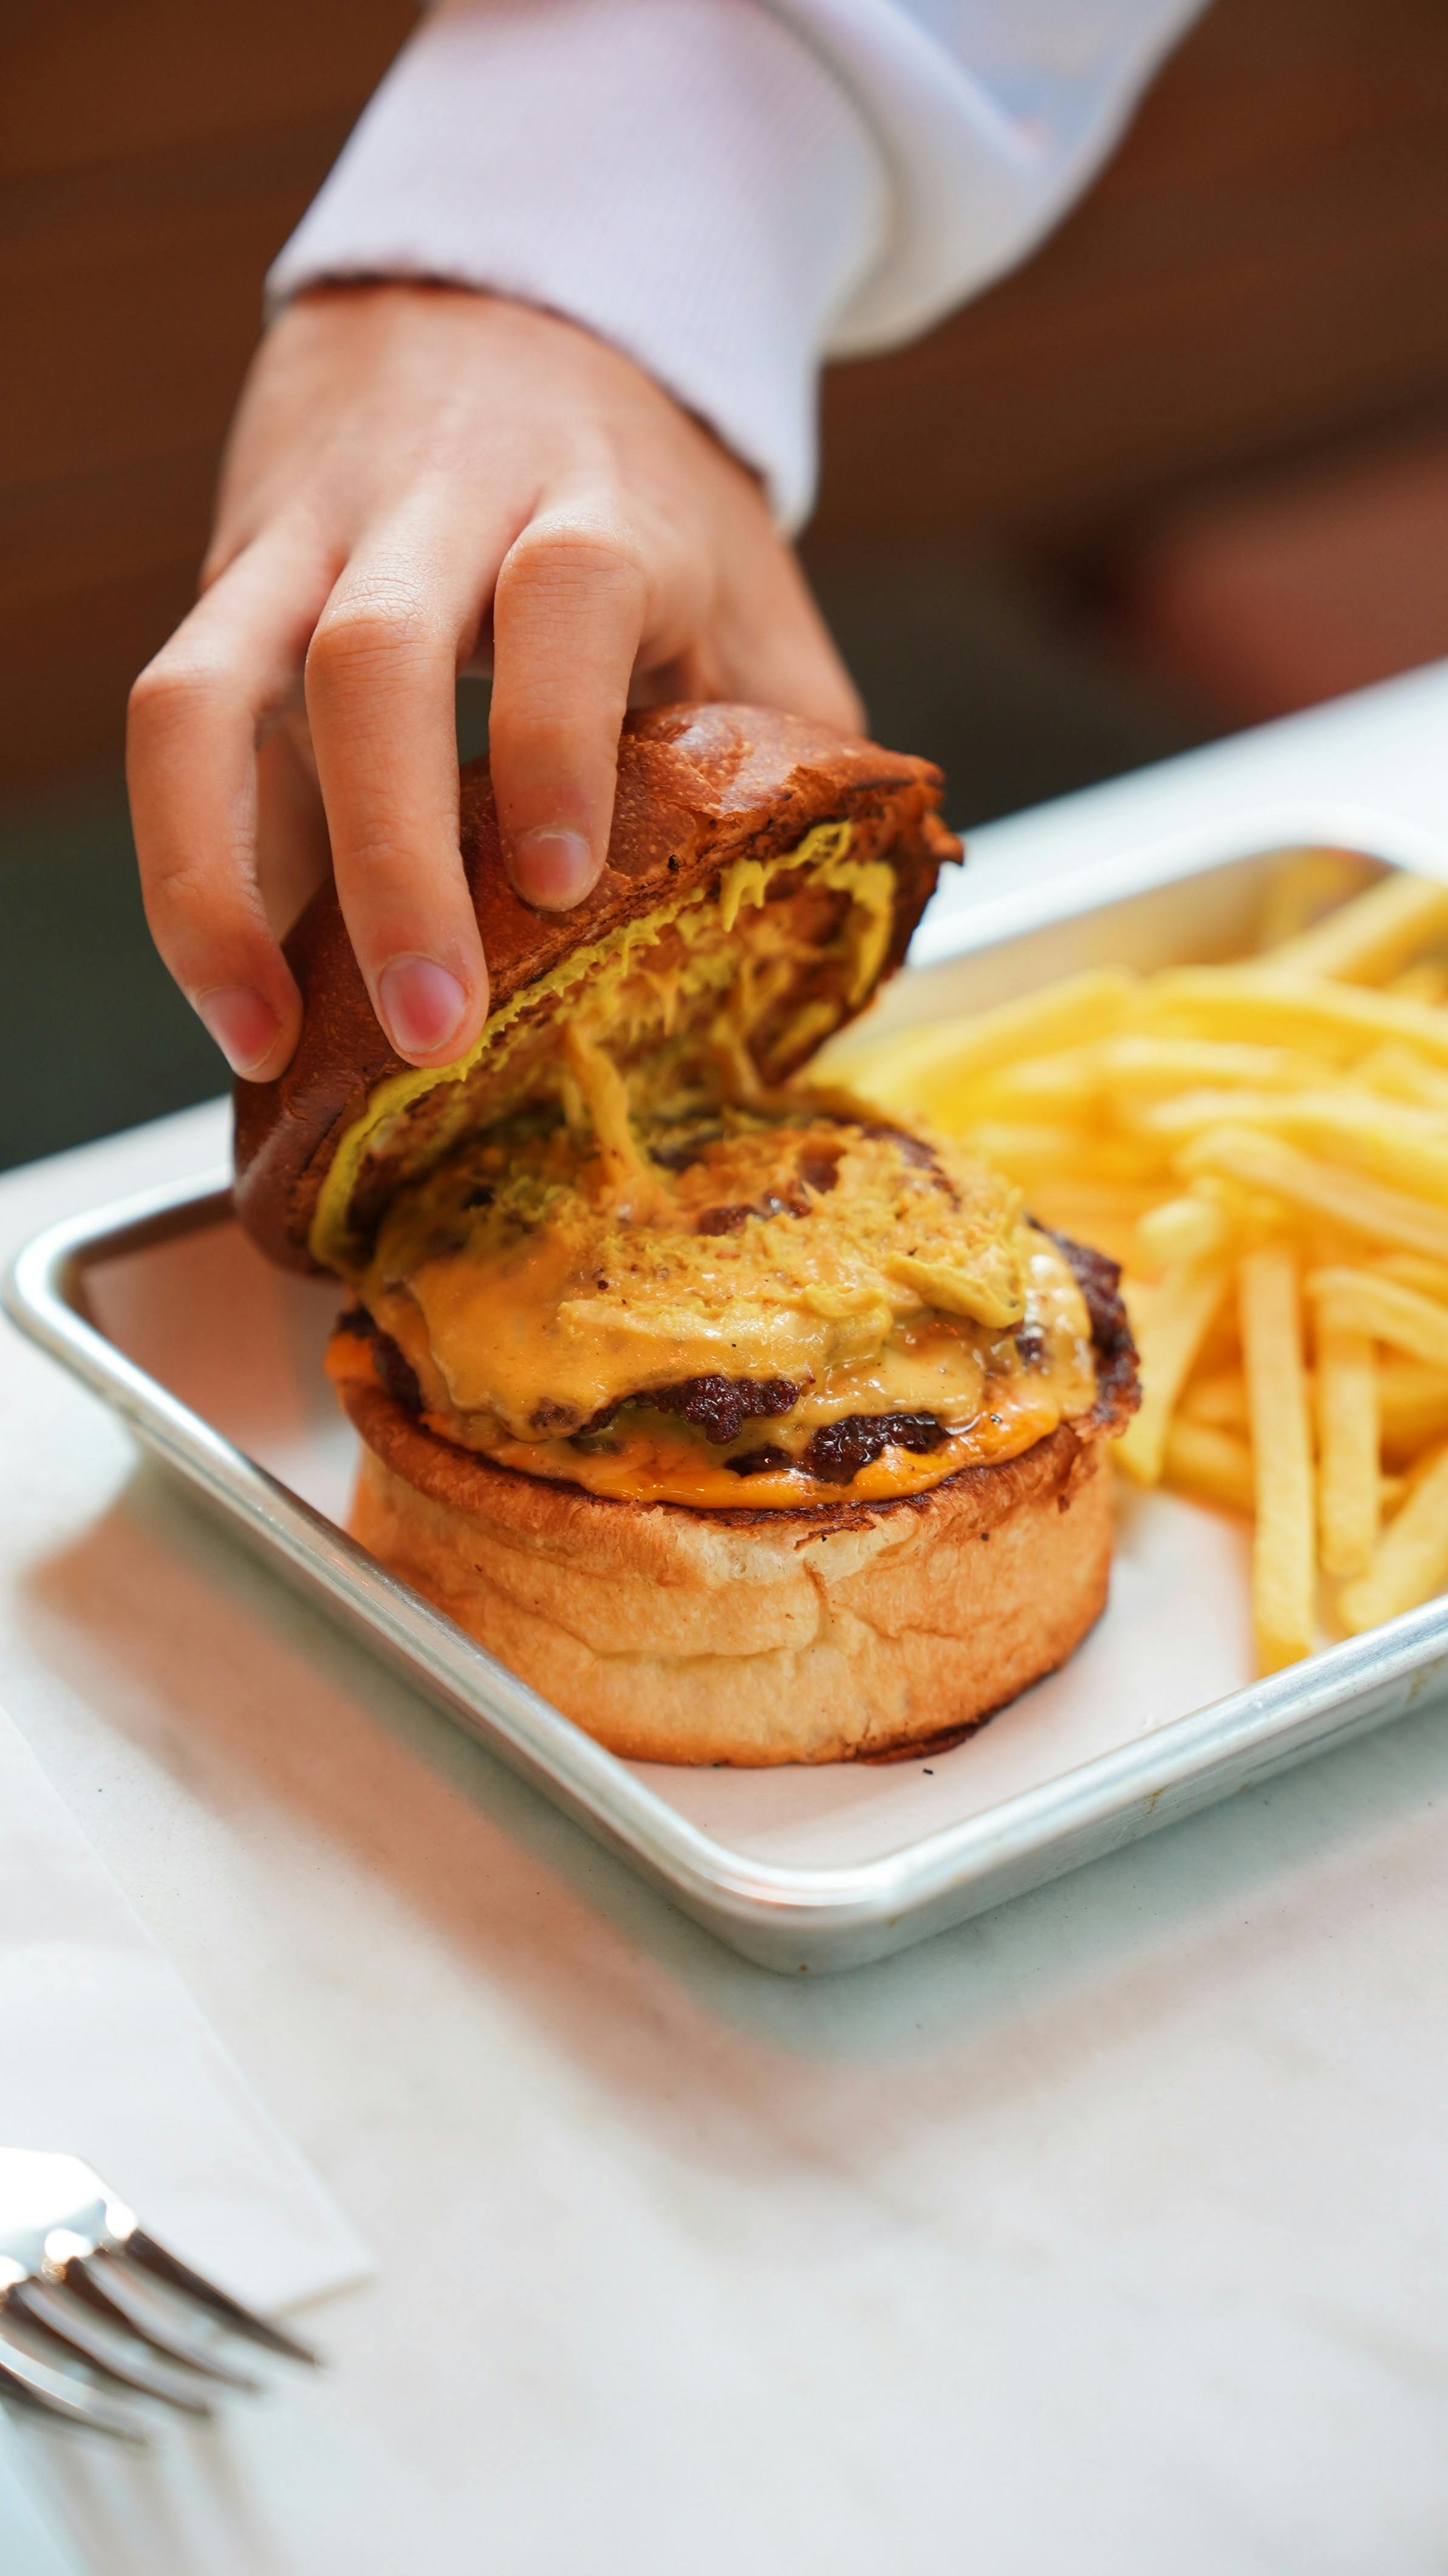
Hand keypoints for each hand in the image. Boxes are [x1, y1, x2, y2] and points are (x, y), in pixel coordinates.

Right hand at [127, 283, 861, 1079]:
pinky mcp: (225, 581)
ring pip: (212, 690)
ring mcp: (304, 542)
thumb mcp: (744, 590)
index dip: (555, 735)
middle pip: (372, 658)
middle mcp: (429, 509)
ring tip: (260, 1036)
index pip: (565, 593)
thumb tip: (840, 921)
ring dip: (218, 877)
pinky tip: (230, 989)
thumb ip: (790, 740)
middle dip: (392, 859)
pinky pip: (173, 724)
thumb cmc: (639, 495)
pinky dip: (185, 865)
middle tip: (432, 1027)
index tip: (563, 884)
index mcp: (593, 503)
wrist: (492, 301)